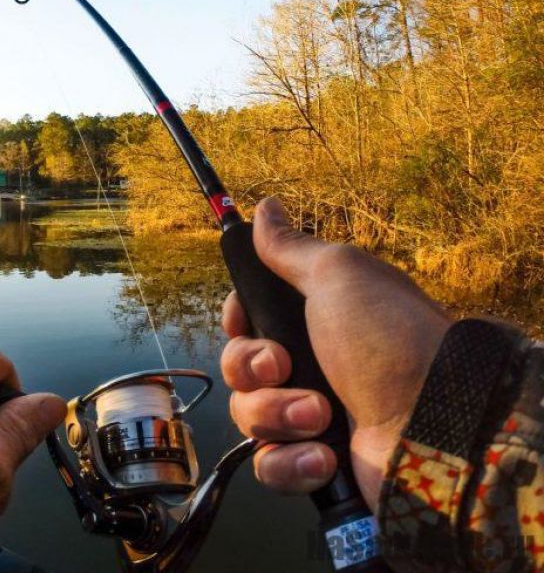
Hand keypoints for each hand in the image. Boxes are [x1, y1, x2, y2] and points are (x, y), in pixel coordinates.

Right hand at [220, 197, 451, 508]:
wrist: (435, 425)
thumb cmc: (389, 340)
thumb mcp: (339, 276)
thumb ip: (292, 248)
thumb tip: (265, 206)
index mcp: (314, 321)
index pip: (245, 321)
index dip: (236, 322)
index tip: (244, 321)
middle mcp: (310, 367)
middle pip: (238, 367)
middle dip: (253, 368)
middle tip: (284, 367)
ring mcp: (311, 418)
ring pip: (248, 416)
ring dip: (276, 415)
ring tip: (321, 416)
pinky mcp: (314, 464)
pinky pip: (270, 465)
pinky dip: (290, 462)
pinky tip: (322, 456)